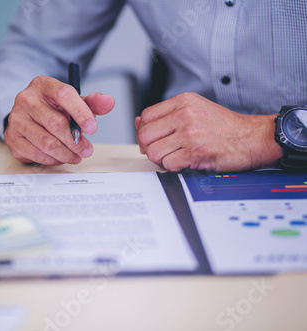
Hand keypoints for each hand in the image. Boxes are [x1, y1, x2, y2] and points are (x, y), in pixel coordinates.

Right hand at [5, 75, 114, 164]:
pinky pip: (36, 154)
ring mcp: (16, 119)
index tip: (92, 128)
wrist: (28, 115)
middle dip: (75, 141)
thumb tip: (109, 102)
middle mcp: (26, 99)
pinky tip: (60, 157)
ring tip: (76, 155)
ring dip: (65, 153)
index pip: (64, 95)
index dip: (81, 113)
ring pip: (46, 142)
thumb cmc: (53, 108)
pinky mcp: (12, 137)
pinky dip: (52, 159)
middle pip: (55, 123)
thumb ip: (93, 102)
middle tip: (86, 149)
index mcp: (43, 85)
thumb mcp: (74, 102)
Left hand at [136, 92, 281, 171]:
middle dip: (149, 147)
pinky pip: (168, 164)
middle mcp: (185, 114)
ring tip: (175, 157)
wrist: (252, 138)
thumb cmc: (225, 127)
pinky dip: (174, 167)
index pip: (146, 116)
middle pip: (145, 135)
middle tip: (161, 152)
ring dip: (161, 159)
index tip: (152, 139)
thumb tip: (138, 123)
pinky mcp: (195, 152)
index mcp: (183, 101)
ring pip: (153, 152)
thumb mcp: (196, 109)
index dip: (144, 131)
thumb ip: (167, 116)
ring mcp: (190, 134)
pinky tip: (185, 162)